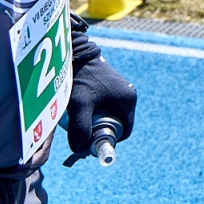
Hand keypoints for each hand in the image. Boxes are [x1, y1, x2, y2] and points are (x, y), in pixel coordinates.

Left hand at [63, 24, 137, 162]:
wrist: (75, 52)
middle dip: (98, 130)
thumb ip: (80, 130)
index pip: (122, 133)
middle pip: (114, 124)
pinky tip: (78, 106)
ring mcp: (119, 88)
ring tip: (77, 116)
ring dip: (94, 119)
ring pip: (107, 114)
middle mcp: (127, 94)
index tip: (90, 140)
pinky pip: (104, 104)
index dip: (106, 140)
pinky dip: (93, 109)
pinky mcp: (110, 84)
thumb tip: (80, 151)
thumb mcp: (80, 106)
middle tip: (80, 129)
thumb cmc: (80, 78)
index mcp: (128, 100)